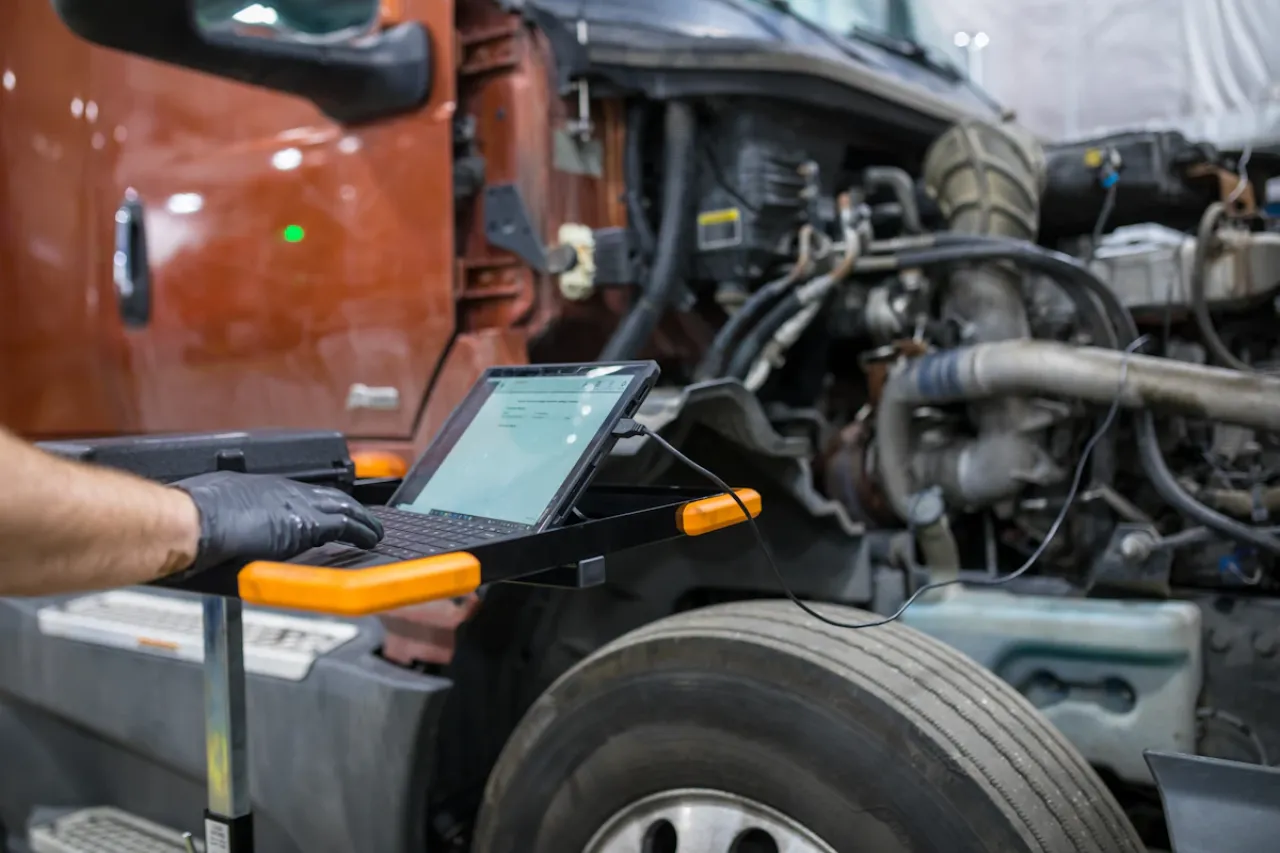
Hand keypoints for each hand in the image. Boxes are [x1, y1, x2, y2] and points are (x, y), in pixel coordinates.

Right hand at [172, 472, 383, 573]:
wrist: (189, 521)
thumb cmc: (186, 517)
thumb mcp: (209, 505)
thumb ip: (223, 513)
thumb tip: (214, 525)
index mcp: (257, 487)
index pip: (299, 493)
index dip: (317, 502)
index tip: (327, 510)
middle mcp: (282, 490)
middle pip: (326, 495)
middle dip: (346, 506)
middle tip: (361, 518)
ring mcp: (296, 504)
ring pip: (342, 506)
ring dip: (360, 519)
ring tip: (373, 531)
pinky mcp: (306, 524)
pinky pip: (345, 525)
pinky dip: (361, 531)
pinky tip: (372, 539)